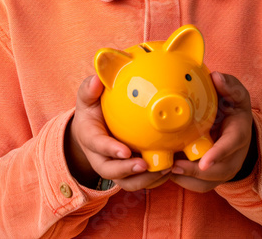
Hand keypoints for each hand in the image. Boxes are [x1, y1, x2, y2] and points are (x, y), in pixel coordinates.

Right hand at [65, 74, 171, 191]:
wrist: (92, 129)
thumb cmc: (92, 111)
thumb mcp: (87, 99)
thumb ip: (90, 90)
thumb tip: (96, 80)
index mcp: (90, 139)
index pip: (98, 145)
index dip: (111, 150)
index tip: (125, 151)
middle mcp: (101, 158)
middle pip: (111, 171)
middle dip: (128, 170)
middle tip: (145, 164)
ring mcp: (115, 168)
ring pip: (128, 182)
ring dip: (146, 179)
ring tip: (166, 169)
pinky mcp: (129, 173)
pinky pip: (141, 181)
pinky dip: (156, 179)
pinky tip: (173, 169)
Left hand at [168, 71, 253, 192]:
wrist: (236, 127)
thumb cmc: (233, 108)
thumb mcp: (236, 94)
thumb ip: (228, 85)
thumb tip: (216, 76)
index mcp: (239, 134)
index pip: (230, 145)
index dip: (218, 155)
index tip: (204, 163)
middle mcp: (233, 156)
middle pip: (217, 172)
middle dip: (195, 172)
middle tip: (174, 166)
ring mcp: (223, 169)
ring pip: (205, 183)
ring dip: (185, 179)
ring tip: (166, 169)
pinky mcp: (211, 177)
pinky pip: (197, 185)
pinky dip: (182, 181)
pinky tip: (166, 170)